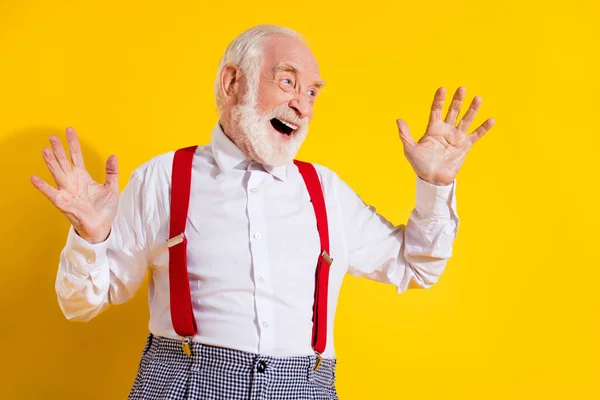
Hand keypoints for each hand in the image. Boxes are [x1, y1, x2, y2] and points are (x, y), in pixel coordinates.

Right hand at [30, 127, 119, 243]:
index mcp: (83, 177)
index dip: (73, 143)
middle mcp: (72, 181)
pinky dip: (43, 186)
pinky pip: (51, 193)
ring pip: (57, 173)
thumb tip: (113, 156)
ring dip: (51, 162)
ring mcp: (67, 191)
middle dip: (59, 149)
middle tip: (52, 136)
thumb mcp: (112, 188)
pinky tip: (34, 178)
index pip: (76, 156)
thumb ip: (111, 172)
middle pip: (64, 161)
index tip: (69, 130)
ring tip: (45, 150)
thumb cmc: (105, 209)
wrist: (102, 227)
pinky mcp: (63, 202)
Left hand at [396, 87, 494, 185]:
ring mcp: (456, 137)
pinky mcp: (465, 146)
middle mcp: (446, 130)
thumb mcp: (410, 149)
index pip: (436, 110)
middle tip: (462, 88)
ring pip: (466, 120)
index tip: (442, 89)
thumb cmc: (420, 165)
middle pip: (453, 111)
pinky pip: (476, 135)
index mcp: (433, 129)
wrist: (433, 179)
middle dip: (457, 100)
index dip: (439, 100)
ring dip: (472, 109)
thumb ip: (405, 134)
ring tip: (478, 98)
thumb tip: (398, 120)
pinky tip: (491, 119)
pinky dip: (484, 128)